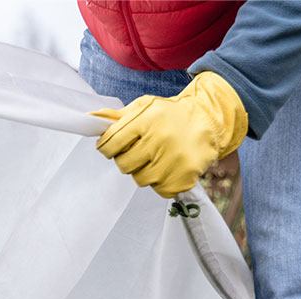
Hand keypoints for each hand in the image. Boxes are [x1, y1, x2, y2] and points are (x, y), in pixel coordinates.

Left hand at [91, 71, 247, 198]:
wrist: (209, 119)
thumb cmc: (170, 115)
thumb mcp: (144, 107)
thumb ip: (117, 117)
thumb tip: (91, 118)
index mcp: (146, 119)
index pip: (110, 143)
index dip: (107, 147)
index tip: (113, 146)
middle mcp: (160, 139)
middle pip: (123, 165)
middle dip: (127, 159)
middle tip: (139, 151)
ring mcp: (174, 159)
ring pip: (140, 179)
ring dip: (144, 171)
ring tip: (156, 157)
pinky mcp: (185, 175)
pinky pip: (160, 190)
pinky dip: (162, 182)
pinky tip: (169, 167)